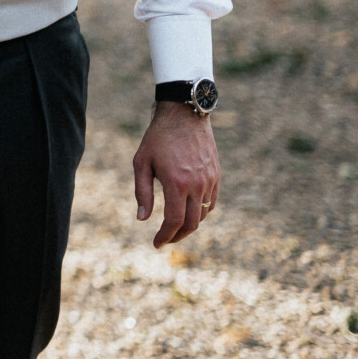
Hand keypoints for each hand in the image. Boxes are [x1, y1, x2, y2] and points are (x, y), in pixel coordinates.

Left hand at [132, 102, 219, 246]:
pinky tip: (189, 213)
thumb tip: (142, 219)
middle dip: (177, 236)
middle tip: (164, 239)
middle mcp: (197, 185)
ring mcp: (210, 181)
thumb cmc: (158, 138)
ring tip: (174, 227)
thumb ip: (142, 192)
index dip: (165, 236)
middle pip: (191, 223)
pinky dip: (201, 213)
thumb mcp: (141, 162)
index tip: (156, 243)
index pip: (174, 221)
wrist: (185, 115)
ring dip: (189, 225)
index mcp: (177, 183)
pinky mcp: (216, 176)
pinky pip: (212, 203)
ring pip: (203, 215)